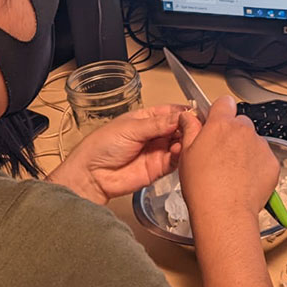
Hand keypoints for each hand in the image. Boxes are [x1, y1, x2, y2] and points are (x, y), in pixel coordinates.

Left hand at [46, 104, 186, 203]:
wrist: (92, 174)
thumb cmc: (101, 146)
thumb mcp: (130, 128)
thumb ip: (157, 124)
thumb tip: (179, 116)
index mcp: (146, 119)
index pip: (171, 112)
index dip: (184, 112)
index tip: (194, 112)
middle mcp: (154, 134)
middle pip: (179, 128)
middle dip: (188, 126)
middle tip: (194, 126)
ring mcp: (157, 151)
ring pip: (180, 144)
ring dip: (185, 141)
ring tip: (186, 139)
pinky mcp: (159, 168)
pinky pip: (175, 161)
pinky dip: (180, 156)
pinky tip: (179, 151)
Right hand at [178, 95, 278, 224]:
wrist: (225, 212)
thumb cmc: (203, 187)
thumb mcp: (186, 154)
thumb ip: (190, 130)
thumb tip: (188, 117)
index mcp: (221, 125)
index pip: (225, 102)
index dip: (220, 112)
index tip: (215, 122)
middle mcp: (243, 131)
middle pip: (240, 123)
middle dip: (232, 134)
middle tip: (220, 154)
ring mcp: (260, 146)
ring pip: (253, 141)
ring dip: (245, 150)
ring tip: (232, 172)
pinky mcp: (272, 163)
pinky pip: (264, 158)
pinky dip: (257, 166)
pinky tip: (244, 180)